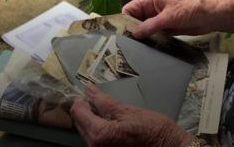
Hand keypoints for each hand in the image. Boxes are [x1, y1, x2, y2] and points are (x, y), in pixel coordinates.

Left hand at [70, 86, 195, 146]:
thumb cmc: (154, 130)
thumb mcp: (129, 111)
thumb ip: (105, 102)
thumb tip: (90, 92)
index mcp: (100, 134)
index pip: (79, 113)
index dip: (80, 100)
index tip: (84, 93)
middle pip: (80, 125)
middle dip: (83, 110)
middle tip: (92, 98)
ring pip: (87, 133)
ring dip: (90, 120)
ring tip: (101, 108)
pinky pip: (96, 141)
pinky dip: (97, 129)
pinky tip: (107, 122)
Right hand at [122, 0, 213, 38]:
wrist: (209, 16)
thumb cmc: (189, 10)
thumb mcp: (168, 18)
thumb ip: (150, 26)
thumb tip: (134, 35)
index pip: (129, 9)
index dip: (124, 21)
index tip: (121, 34)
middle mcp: (151, 7)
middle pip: (134, 20)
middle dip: (131, 30)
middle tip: (127, 44)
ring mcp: (157, 18)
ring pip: (142, 28)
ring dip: (140, 36)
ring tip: (134, 48)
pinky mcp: (164, 27)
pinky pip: (151, 33)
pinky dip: (148, 39)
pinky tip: (145, 47)